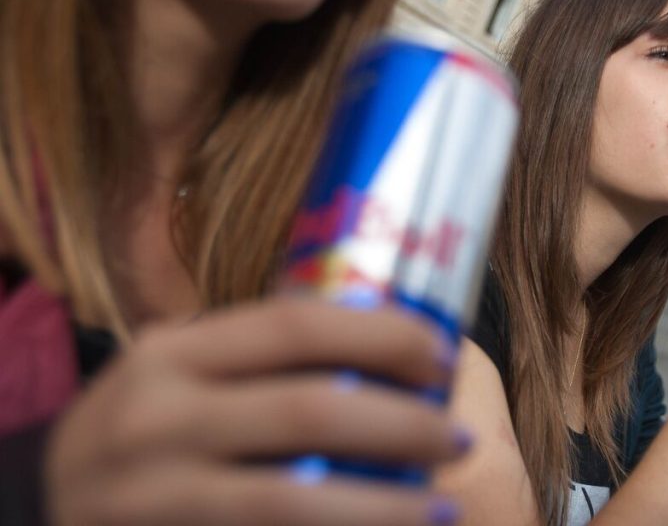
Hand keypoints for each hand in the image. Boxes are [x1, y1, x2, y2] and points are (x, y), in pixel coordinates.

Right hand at [47, 299, 467, 525]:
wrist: (49, 510)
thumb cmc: (146, 433)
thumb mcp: (181, 375)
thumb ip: (257, 358)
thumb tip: (390, 342)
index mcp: (174, 352)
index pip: (296, 323)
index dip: (384, 335)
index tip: (441, 354)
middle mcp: (157, 417)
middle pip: (311, 408)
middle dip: (405, 423)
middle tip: (455, 437)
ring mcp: (154, 495)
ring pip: (298, 500)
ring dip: (388, 503)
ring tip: (443, 504)